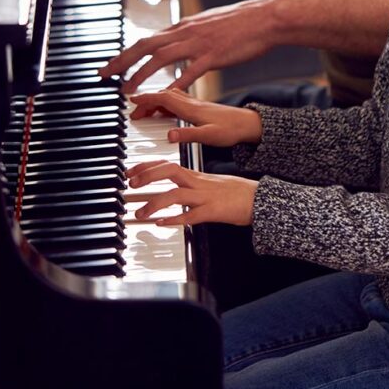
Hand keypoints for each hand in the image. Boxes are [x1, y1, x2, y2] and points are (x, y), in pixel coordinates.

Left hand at [99, 0, 278, 91]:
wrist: (265, 17)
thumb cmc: (241, 22)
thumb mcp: (209, 23)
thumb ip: (191, 33)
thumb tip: (177, 39)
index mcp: (184, 25)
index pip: (148, 38)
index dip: (127, 52)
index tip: (113, 65)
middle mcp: (186, 32)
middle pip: (145, 45)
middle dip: (121, 60)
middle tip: (104, 74)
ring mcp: (199, 43)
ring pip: (161, 58)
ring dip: (141, 73)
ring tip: (127, 88)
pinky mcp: (214, 55)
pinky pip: (191, 70)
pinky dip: (176, 82)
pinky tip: (166, 94)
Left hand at [127, 160, 256, 225]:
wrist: (257, 198)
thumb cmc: (234, 192)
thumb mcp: (209, 184)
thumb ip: (191, 185)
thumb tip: (173, 190)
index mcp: (196, 176)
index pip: (168, 164)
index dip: (147, 166)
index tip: (130, 172)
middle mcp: (198, 182)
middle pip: (170, 171)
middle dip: (148, 175)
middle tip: (130, 184)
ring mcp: (205, 196)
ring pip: (176, 194)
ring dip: (155, 203)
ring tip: (139, 214)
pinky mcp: (213, 211)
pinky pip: (191, 215)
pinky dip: (175, 219)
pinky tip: (162, 223)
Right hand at [129, 88, 262, 145]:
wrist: (249, 124)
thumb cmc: (231, 130)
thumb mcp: (209, 136)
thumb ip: (188, 135)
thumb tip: (169, 135)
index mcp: (192, 108)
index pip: (164, 98)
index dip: (146, 98)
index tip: (131, 100)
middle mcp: (192, 102)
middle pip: (163, 96)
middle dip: (146, 101)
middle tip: (134, 112)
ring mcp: (196, 103)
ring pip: (170, 97)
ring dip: (155, 102)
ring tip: (144, 112)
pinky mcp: (200, 107)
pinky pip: (178, 101)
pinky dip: (166, 104)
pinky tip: (165, 111)